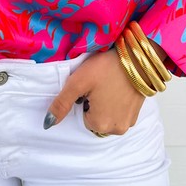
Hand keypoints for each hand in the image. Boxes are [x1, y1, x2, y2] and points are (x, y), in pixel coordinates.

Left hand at [43, 39, 168, 133]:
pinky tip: (119, 87)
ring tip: (109, 84)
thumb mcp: (78, 82)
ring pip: (108, 116)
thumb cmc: (107, 68)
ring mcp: (129, 122)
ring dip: (106, 104)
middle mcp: (116, 129)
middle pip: (95, 119)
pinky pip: (120, 112)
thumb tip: (47, 124)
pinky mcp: (137, 113)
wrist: (137, 57)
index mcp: (100, 124)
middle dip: (94, 104)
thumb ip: (61, 104)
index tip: (90, 87)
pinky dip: (117, 102)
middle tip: (99, 85)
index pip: (82, 117)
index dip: (83, 100)